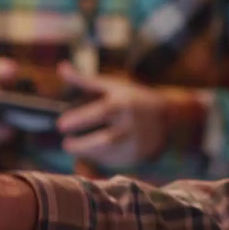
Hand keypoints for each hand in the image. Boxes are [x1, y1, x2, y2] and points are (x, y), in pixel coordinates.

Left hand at [55, 63, 176, 168]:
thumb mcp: (112, 86)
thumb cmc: (132, 98)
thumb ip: (85, 80)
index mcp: (123, 103)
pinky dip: (99, 160)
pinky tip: (91, 154)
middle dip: (82, 145)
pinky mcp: (137, 156)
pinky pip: (115, 162)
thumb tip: (61, 67)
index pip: (101, 112)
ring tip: (75, 148)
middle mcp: (132, 123)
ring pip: (110, 154)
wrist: (167, 117)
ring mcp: (136, 142)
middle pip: (106, 140)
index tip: (61, 125)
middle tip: (66, 144)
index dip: (80, 119)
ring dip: (88, 154)